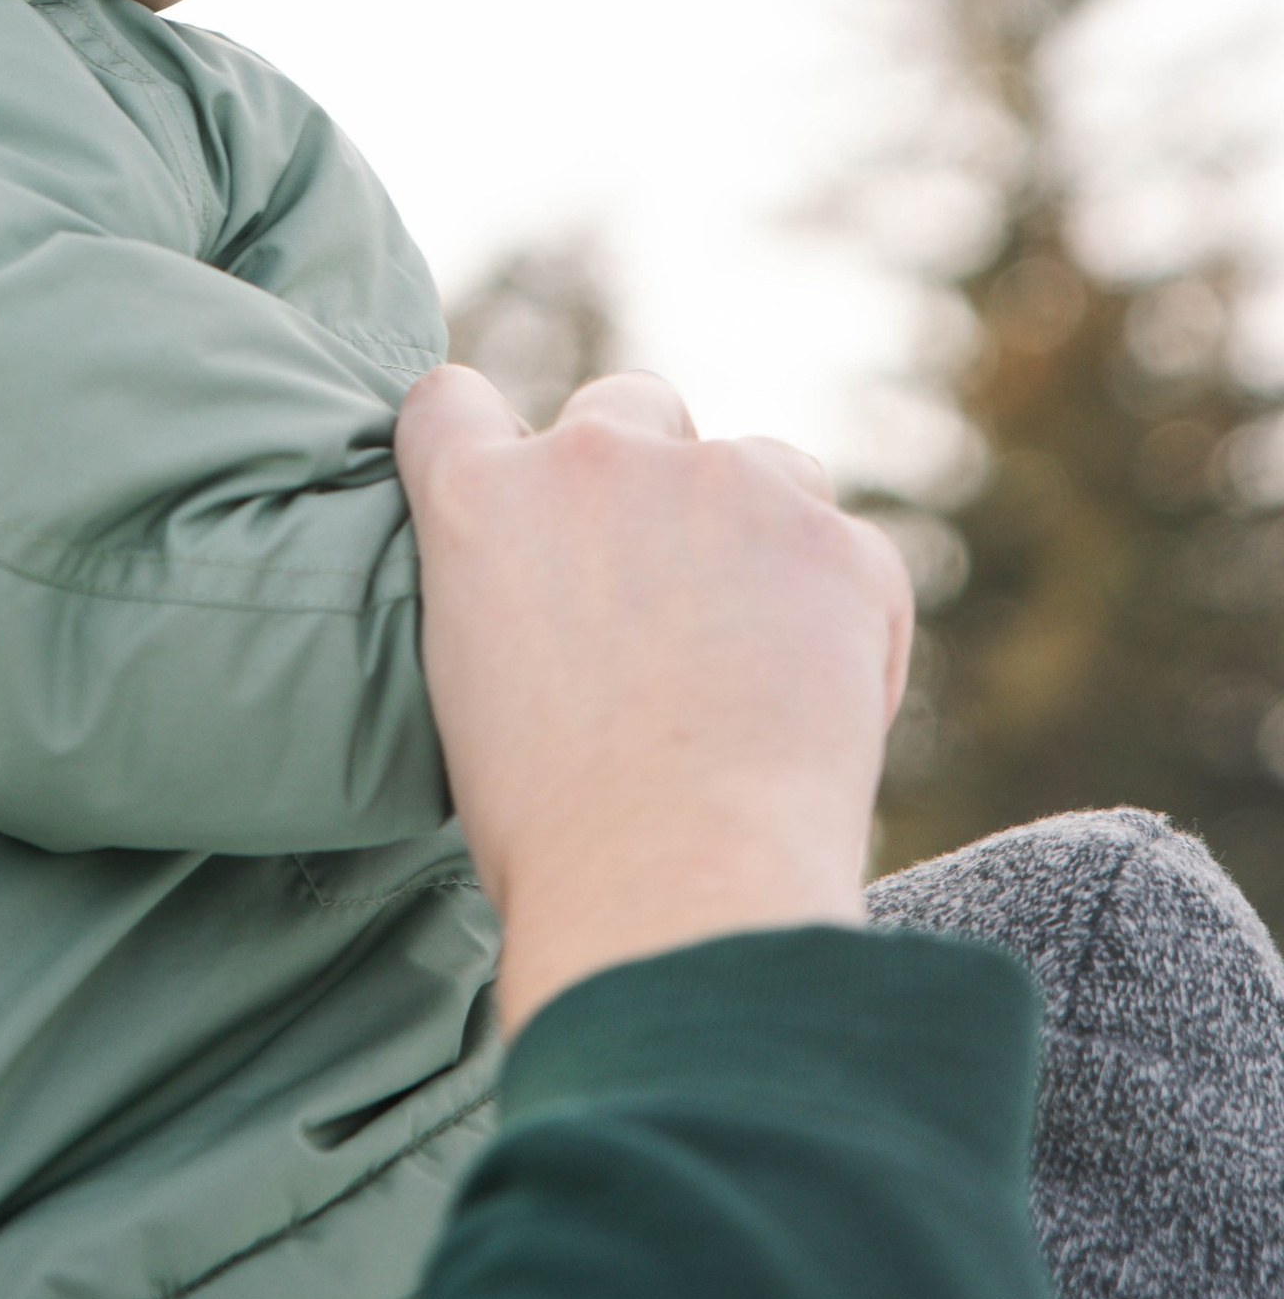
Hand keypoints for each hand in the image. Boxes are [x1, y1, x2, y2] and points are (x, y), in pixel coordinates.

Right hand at [396, 364, 914, 1033]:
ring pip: (756, 465)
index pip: (450, 404)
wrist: (675, 895)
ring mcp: (721, 484)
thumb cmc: (556, 837)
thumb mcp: (472, 690)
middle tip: (662, 597)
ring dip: (755, 529)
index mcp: (478, 501)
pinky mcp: (833, 540)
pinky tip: (820, 712)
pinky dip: (843, 615)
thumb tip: (565, 596)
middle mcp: (592, 458)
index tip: (518, 494)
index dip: (484, 441)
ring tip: (754, 661)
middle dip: (645, 477)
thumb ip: (506, 596)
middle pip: (626, 406)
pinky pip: (848, 553)